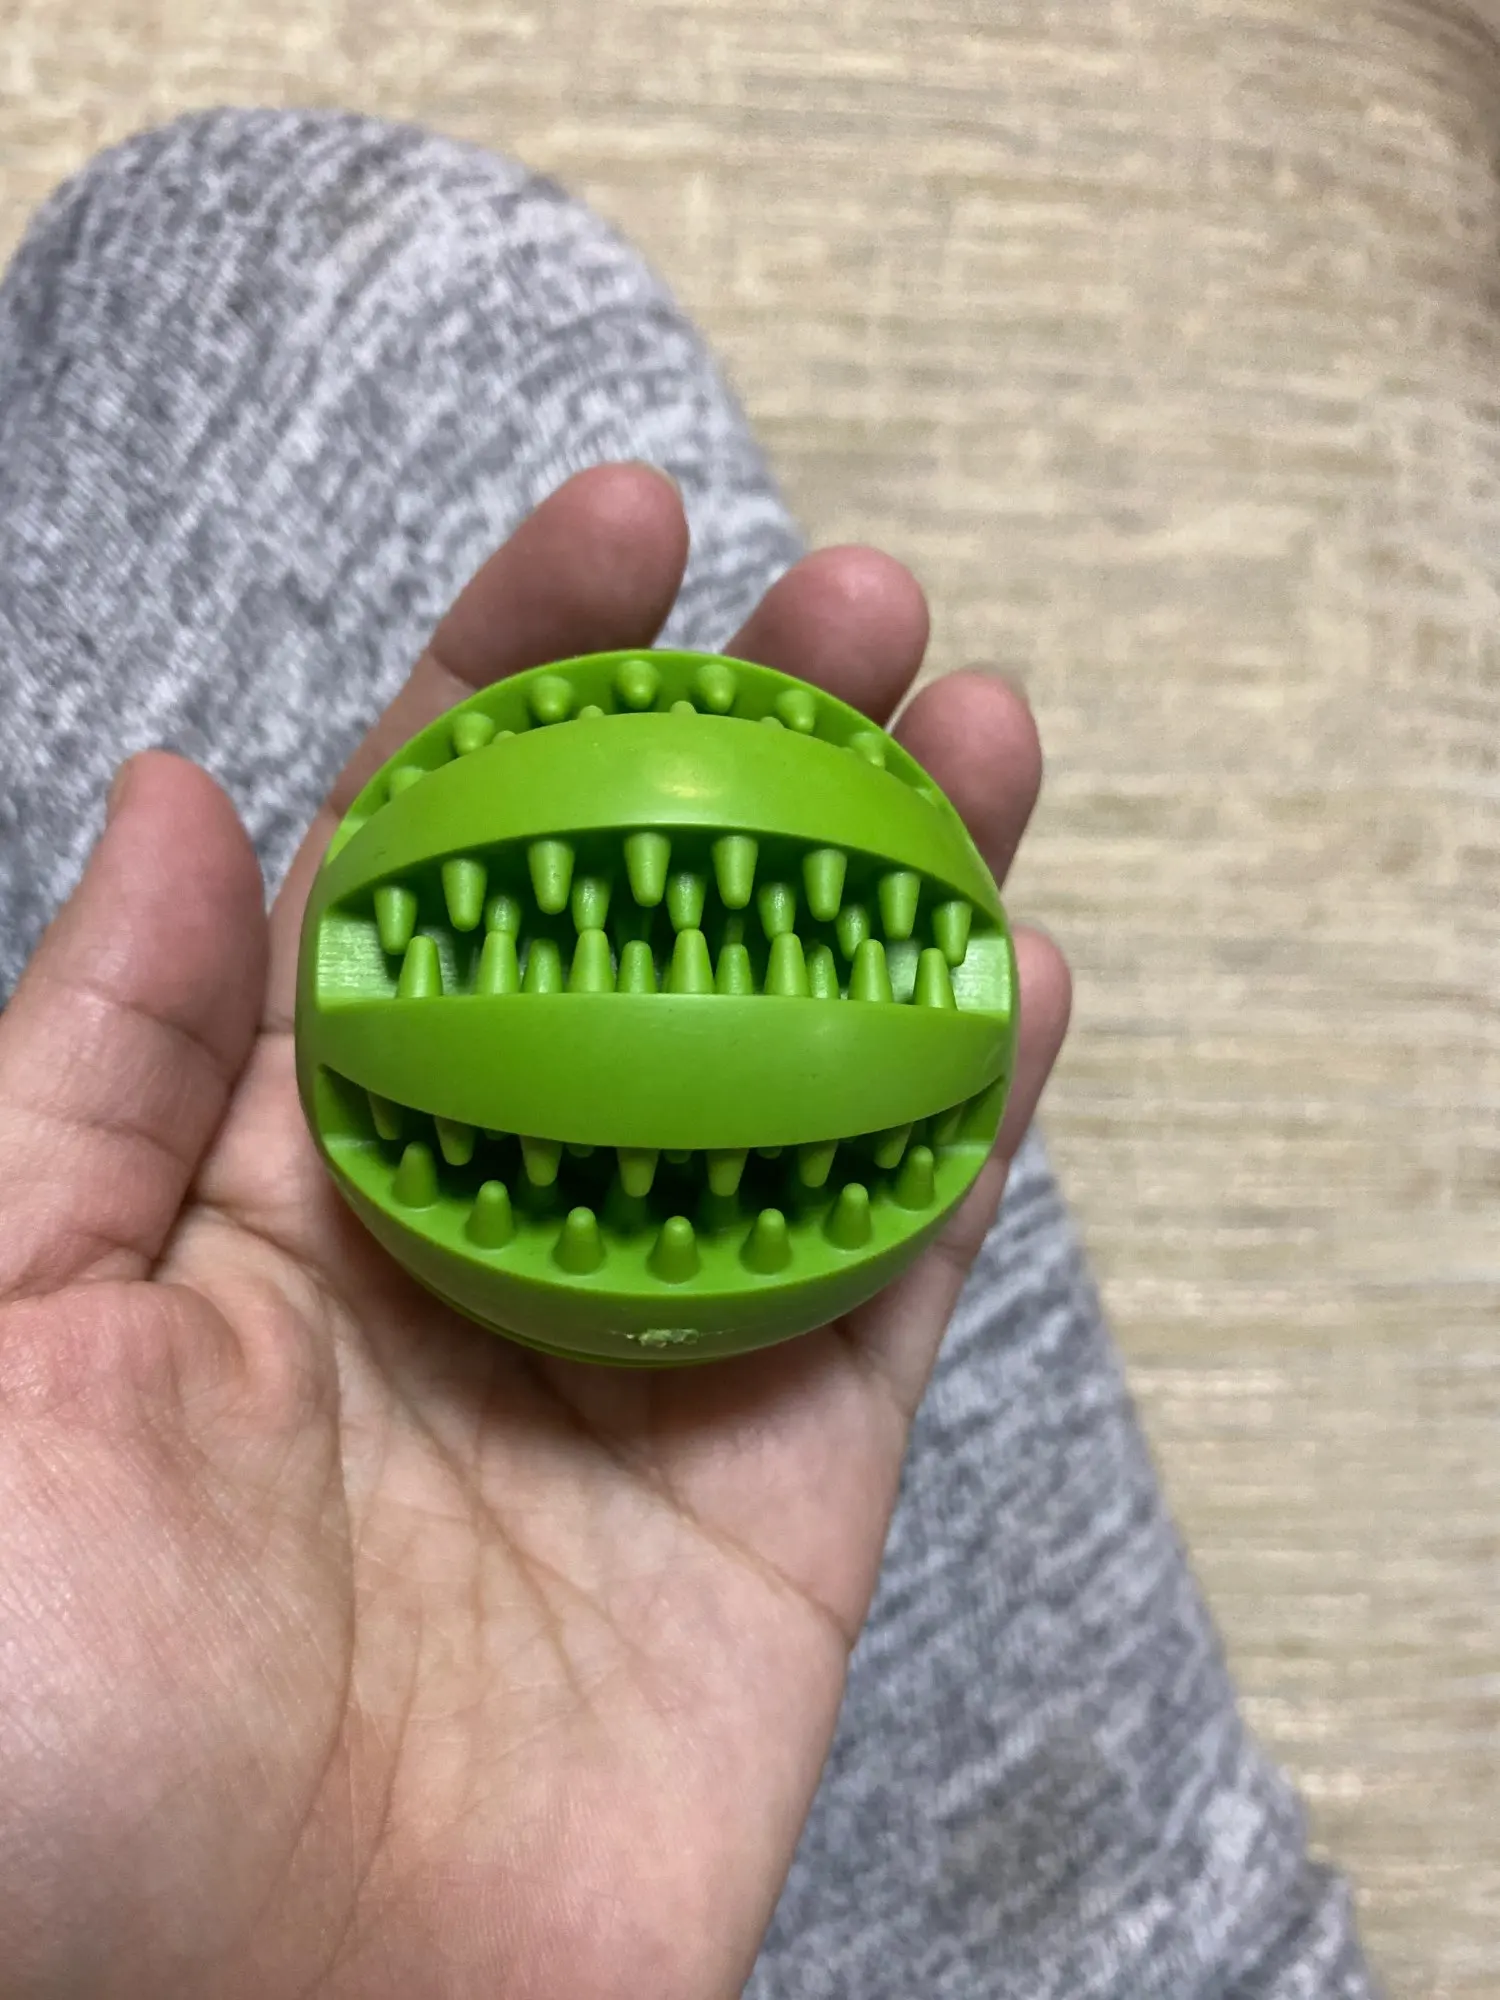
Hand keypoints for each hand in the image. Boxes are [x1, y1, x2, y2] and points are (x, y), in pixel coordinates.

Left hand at [0, 465, 1068, 1998]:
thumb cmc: (20, 1737)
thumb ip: (87, 1066)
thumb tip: (178, 788)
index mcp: (267, 1174)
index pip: (413, 864)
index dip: (514, 681)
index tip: (620, 531)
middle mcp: (468, 1231)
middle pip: (640, 941)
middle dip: (748, 752)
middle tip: (852, 597)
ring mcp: (637, 1356)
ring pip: (794, 1072)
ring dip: (894, 892)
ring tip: (978, 723)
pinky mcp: (776, 1500)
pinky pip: (890, 1276)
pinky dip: (971, 1121)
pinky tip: (1023, 968)